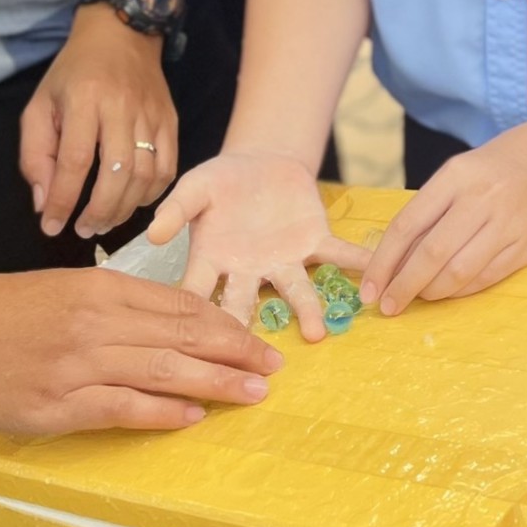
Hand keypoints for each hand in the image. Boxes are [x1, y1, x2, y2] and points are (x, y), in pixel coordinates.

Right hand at [0, 263, 281, 437]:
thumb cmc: (7, 308)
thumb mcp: (71, 287)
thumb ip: (121, 302)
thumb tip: (178, 322)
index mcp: (103, 287)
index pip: (181, 306)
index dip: (226, 324)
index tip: (258, 338)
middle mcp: (97, 321)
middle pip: (182, 335)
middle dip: (235, 351)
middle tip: (274, 366)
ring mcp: (77, 363)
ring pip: (161, 369)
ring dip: (214, 381)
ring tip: (252, 392)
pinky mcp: (56, 404)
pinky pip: (120, 407)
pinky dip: (160, 411)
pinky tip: (191, 415)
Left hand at [22, 3, 176, 240]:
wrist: (121, 33)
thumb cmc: (74, 72)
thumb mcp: (40, 105)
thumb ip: (35, 154)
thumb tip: (44, 202)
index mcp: (84, 99)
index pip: (75, 161)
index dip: (63, 200)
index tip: (52, 226)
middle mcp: (121, 106)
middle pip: (117, 172)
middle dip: (99, 211)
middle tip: (83, 230)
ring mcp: (151, 113)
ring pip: (145, 174)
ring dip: (125, 208)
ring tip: (104, 222)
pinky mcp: (171, 119)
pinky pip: (168, 166)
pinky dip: (153, 193)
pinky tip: (133, 203)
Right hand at [151, 149, 369, 339]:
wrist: (261, 162)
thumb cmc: (220, 183)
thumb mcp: (194, 187)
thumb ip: (176, 209)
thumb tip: (152, 235)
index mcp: (211, 261)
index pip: (195, 295)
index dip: (191, 319)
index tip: (186, 348)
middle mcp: (248, 272)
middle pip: (246, 306)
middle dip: (249, 335)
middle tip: (254, 363)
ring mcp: (283, 261)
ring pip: (296, 290)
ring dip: (308, 310)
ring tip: (318, 334)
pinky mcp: (314, 241)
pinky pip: (338, 254)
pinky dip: (356, 263)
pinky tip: (373, 274)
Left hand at [362, 120, 526, 315]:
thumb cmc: (508, 159)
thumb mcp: (466, 169)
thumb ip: (435, 206)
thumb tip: (397, 254)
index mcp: (458, 174)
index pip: (408, 224)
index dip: (383, 261)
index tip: (369, 287)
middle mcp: (482, 198)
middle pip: (431, 254)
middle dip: (403, 286)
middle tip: (386, 305)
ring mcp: (508, 223)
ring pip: (459, 272)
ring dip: (432, 292)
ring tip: (418, 297)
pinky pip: (486, 277)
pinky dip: (461, 290)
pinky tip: (448, 291)